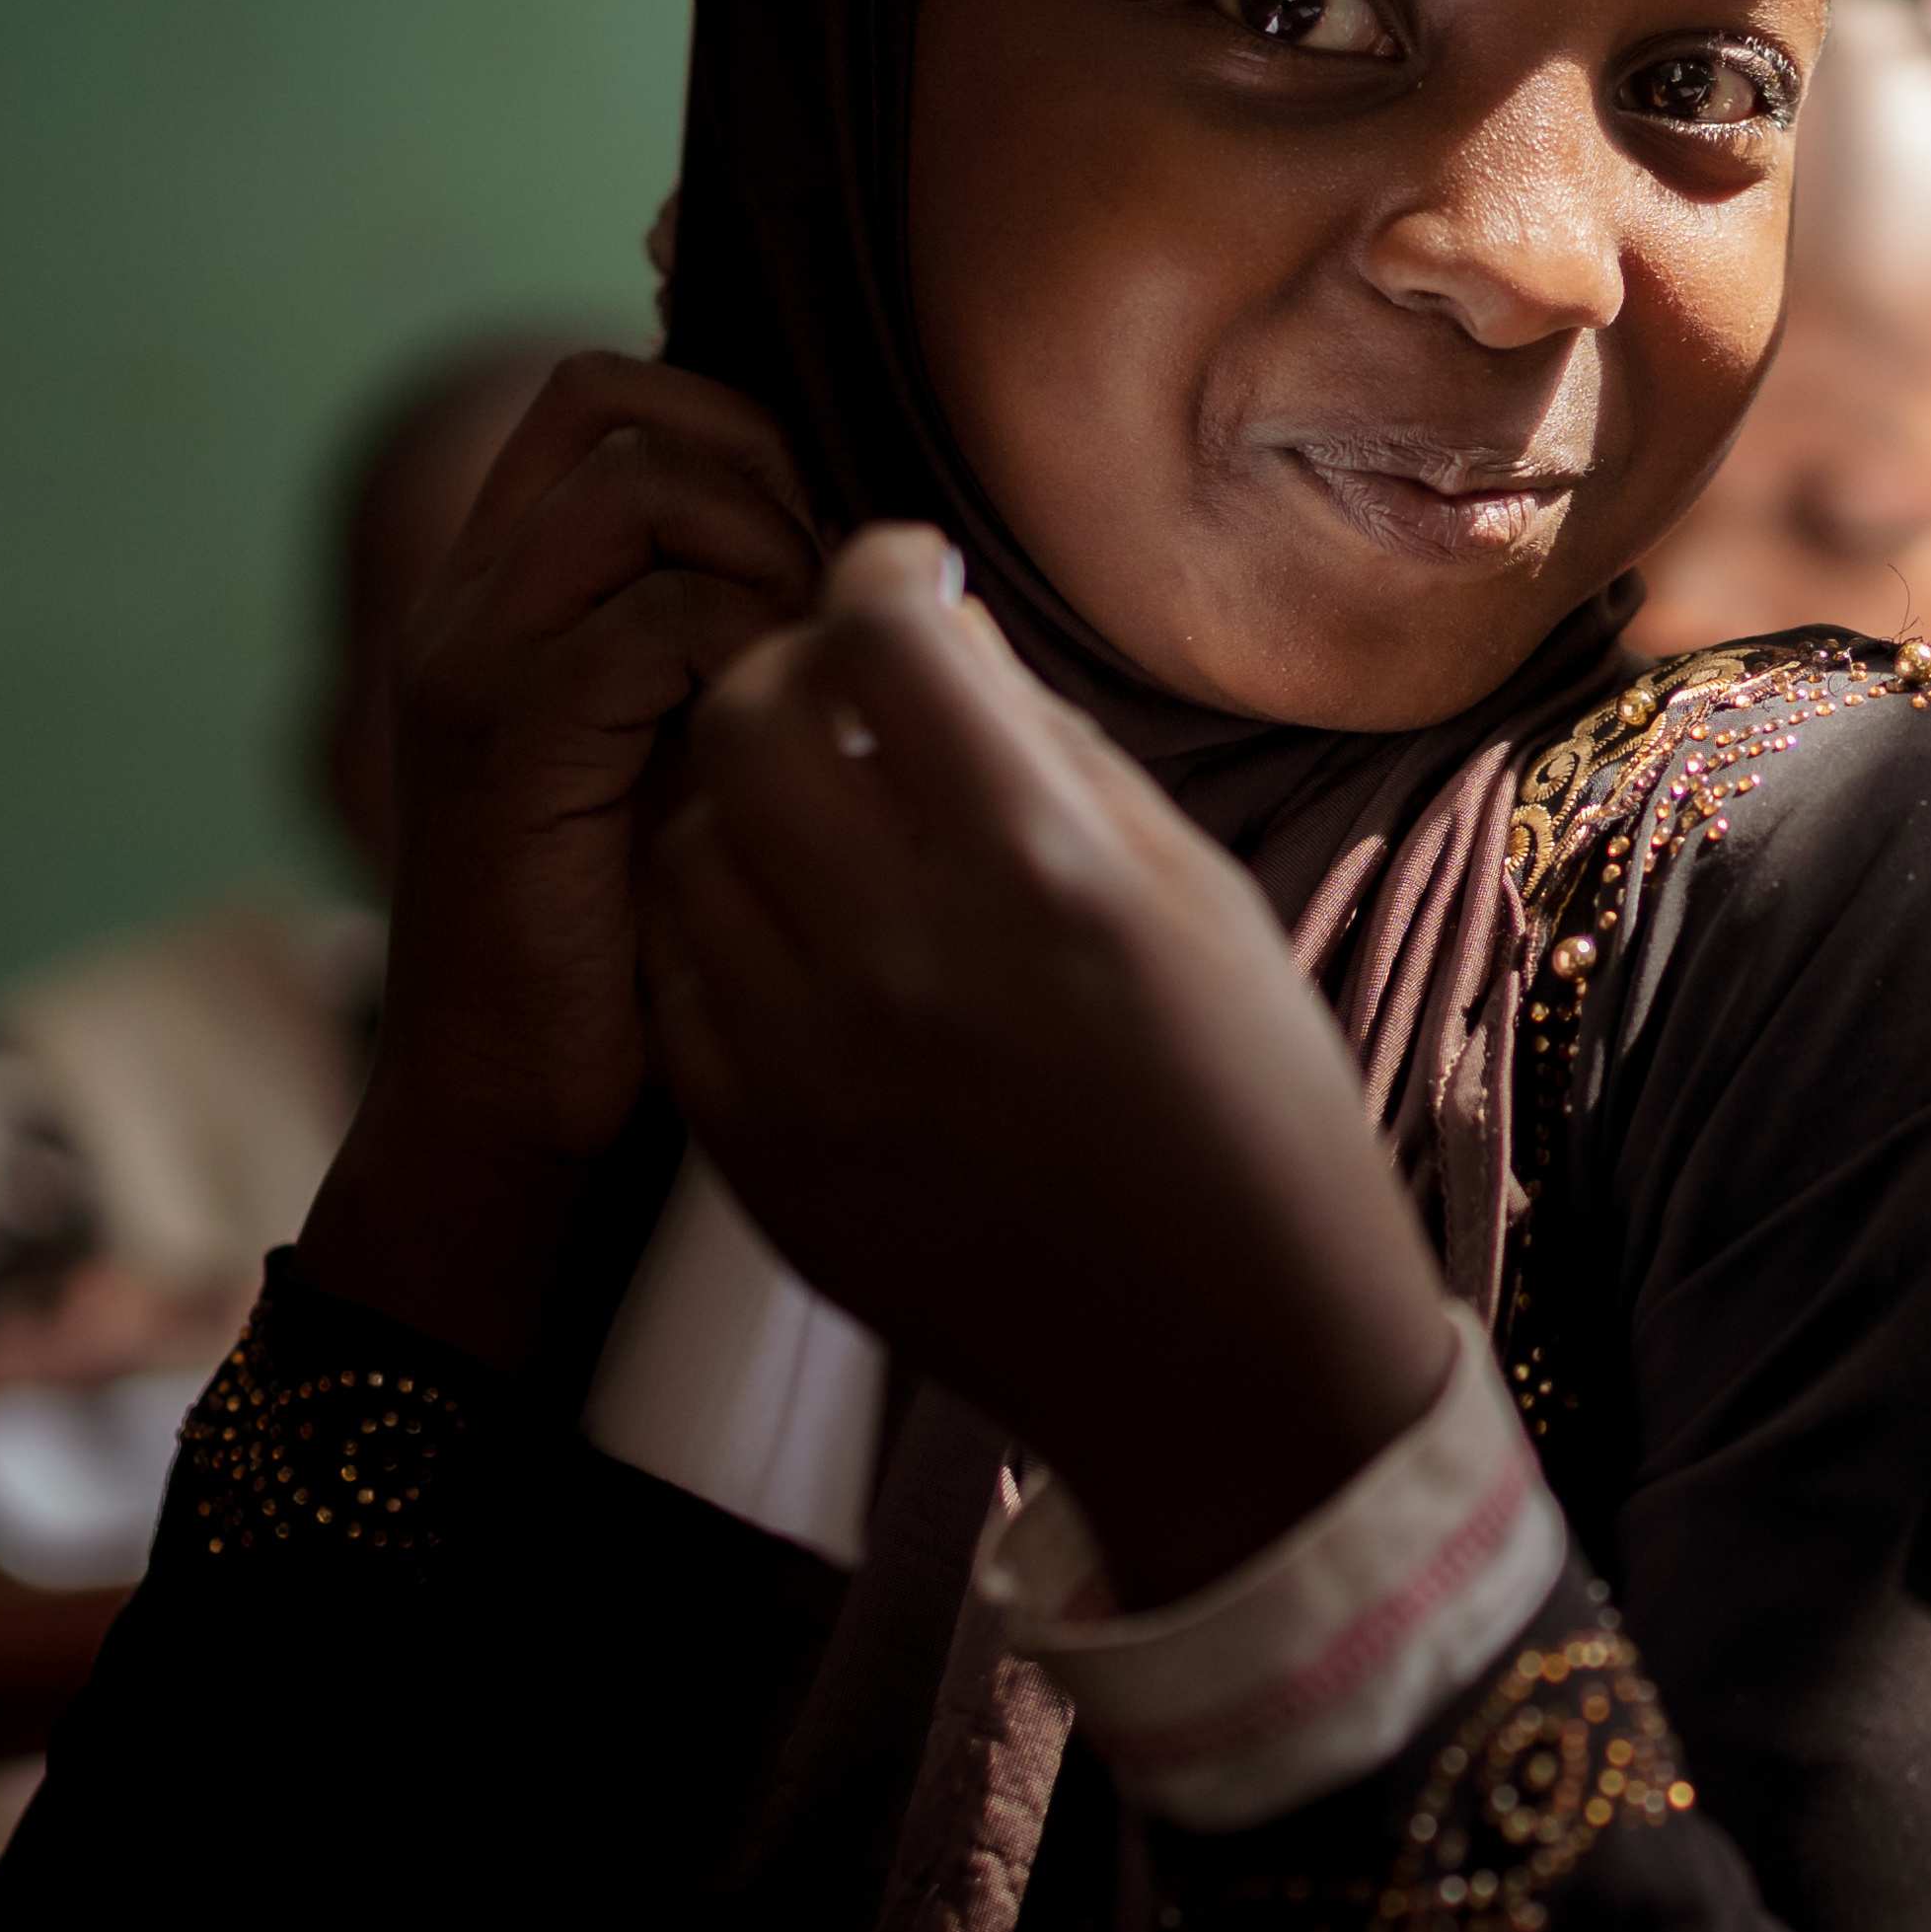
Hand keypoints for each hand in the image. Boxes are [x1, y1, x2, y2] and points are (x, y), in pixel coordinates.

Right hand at [303, 355, 822, 1369]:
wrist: (511, 1101)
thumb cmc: (635, 932)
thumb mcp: (684, 747)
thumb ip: (732, 635)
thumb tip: (880, 549)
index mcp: (500, 586)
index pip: (600, 392)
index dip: (728, 423)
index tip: (808, 543)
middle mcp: (468, 599)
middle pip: (620, 405)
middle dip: (757, 472)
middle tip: (818, 602)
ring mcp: (476, 662)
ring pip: (642, 488)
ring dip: (761, 555)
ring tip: (796, 672)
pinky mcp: (510, 744)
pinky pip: (656, 620)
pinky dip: (747, 653)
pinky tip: (770, 744)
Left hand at [642, 527, 1448, 1602]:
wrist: (1227, 1361)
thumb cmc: (1251, 1108)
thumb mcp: (1196, 894)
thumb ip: (1051, 753)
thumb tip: (941, 641)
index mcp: (1039, 870)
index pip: (881, 632)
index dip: (888, 570)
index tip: (907, 576)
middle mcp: (898, 955)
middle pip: (747, 716)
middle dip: (793, 668)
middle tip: (851, 692)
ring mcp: (806, 1062)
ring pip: (689, 838)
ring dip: (750, 796)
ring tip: (833, 820)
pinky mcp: (756, 1149)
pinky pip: (678, 970)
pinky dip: (726, 920)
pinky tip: (810, 936)